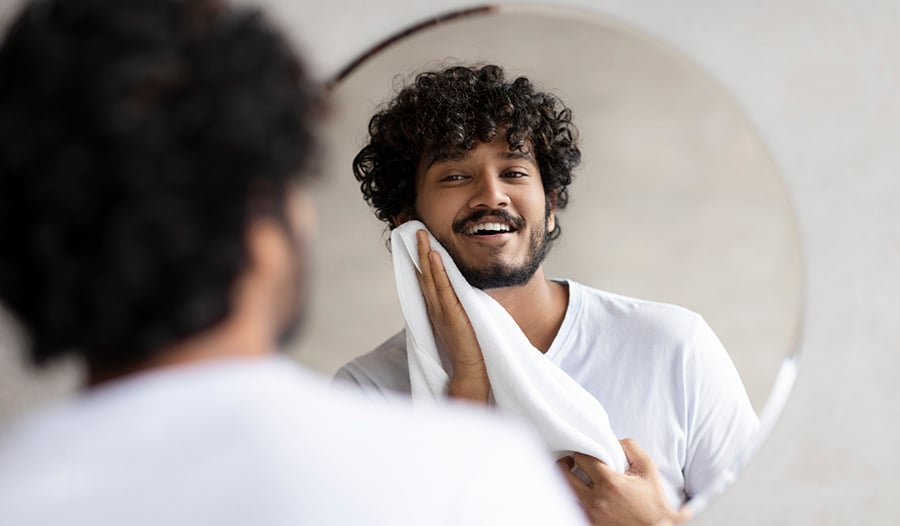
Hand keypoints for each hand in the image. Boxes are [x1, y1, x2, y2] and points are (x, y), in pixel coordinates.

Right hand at [415, 229, 489, 402]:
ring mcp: (441, 310)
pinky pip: (443, 289)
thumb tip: (460, 290)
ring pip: (430, 277)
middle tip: (411, 228)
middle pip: (424, 273)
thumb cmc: (468, 348)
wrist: (471, 371)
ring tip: (421, 234)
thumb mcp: (460, 321)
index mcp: (436, 307)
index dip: (419, 258)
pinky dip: (438, 271)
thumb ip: (457, 306)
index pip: (425, 278)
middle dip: (418, 250)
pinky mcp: (451, 314)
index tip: (415, 240)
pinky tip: (435, 256)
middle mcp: (435, 306)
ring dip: (425, 254)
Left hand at [556, 439, 690, 525]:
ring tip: (576, 477)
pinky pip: (574, 507)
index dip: (582, 452)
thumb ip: (630, 447)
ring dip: (569, 482)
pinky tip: (584, 493)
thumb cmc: (653, 501)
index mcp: (609, 483)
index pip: (582, 459)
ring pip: (566, 492)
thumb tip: (613, 440)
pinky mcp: (591, 524)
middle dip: (566, 465)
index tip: (585, 453)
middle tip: (570, 462)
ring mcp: (591, 514)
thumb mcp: (647, 468)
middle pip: (565, 476)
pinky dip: (576, 498)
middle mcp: (597, 500)